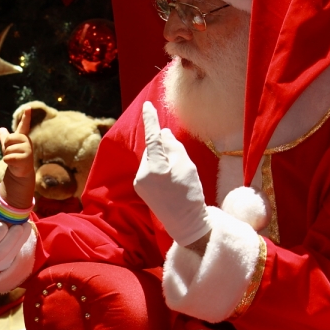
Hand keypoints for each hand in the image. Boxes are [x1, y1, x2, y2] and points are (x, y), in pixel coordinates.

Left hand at [0, 106, 32, 178]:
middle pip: (8, 139)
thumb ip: (5, 137)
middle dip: (6, 148)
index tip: (28, 107)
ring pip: (7, 150)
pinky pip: (8, 158)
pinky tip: (14, 164)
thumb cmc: (14, 157)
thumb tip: (0, 129)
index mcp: (22, 137)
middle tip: (12, 153)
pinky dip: (7, 162)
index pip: (24, 124)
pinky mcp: (26, 159)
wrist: (20, 172)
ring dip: (7, 156)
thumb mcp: (8, 146)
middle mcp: (26, 141)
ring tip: (14, 159)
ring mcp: (28, 150)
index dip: (26, 116)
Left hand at [133, 101, 210, 245]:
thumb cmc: (190, 193)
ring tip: (176, 177)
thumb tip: (161, 133)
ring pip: (151, 159)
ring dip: (161, 160)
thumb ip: (173, 146)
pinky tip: (169, 182)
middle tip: (180, 163)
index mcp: (155, 167)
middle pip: (153, 149)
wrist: (186, 223)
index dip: (150, 120)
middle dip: (164, 149)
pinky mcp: (140, 188)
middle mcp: (142, 174)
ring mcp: (139, 182)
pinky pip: (149, 170)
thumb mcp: (187, 165)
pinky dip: (158, 169)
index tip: (147, 106)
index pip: (152, 138)